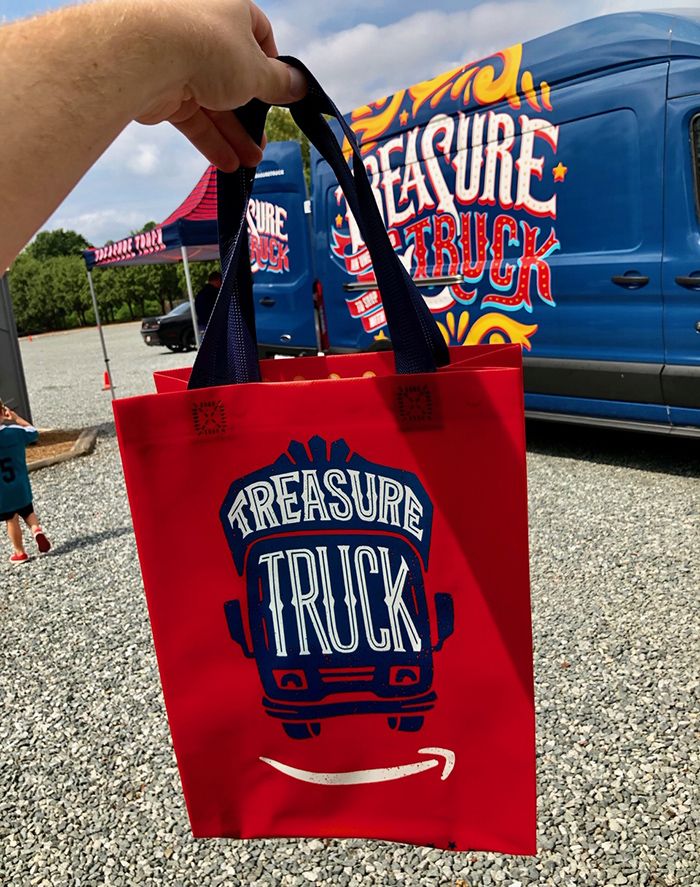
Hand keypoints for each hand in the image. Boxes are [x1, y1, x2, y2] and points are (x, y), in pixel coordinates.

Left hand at [136, 0, 306, 171]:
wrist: (144, 55)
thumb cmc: (206, 46)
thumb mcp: (257, 70)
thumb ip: (280, 83)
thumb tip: (300, 86)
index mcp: (228, 8)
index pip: (258, 33)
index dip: (273, 65)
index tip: (281, 92)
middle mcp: (202, 28)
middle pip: (234, 75)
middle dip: (251, 113)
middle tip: (264, 139)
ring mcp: (179, 58)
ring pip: (213, 100)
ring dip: (233, 133)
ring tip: (250, 160)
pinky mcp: (161, 86)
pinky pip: (192, 116)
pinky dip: (209, 139)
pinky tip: (228, 162)